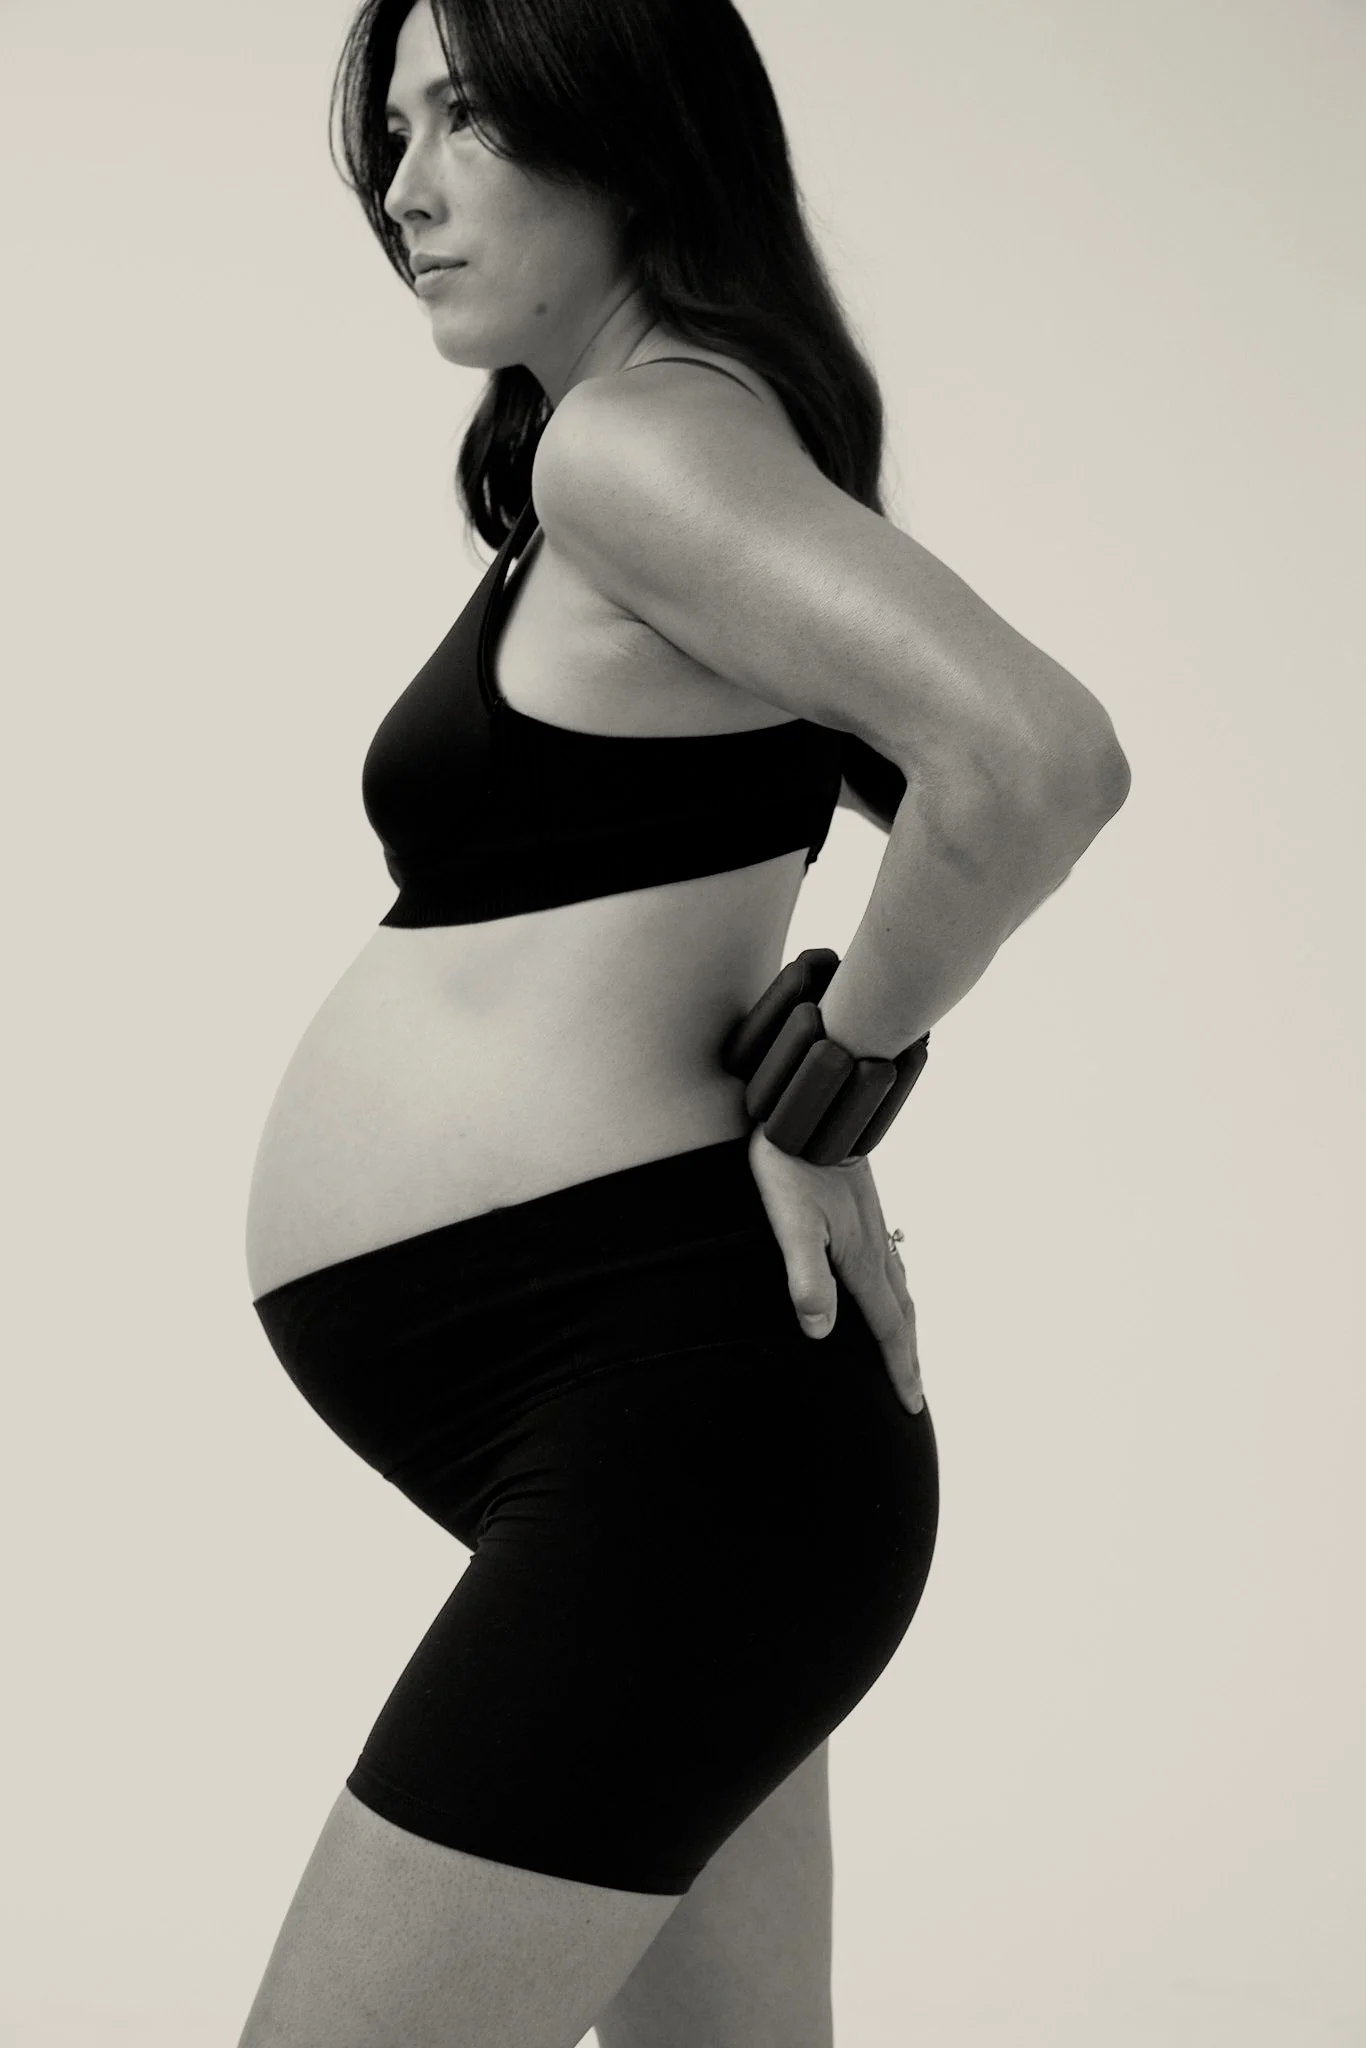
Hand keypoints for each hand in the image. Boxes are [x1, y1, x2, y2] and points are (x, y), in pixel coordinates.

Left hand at [745, 1124, 923, 1413]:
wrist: (814, 1110)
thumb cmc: (794, 1168)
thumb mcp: (791, 1226)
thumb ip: (808, 1277)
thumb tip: (821, 1331)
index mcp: (861, 1260)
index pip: (887, 1327)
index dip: (898, 1369)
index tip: (911, 1405)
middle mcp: (875, 1248)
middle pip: (901, 1314)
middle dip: (909, 1356)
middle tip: (914, 1392)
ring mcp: (872, 1227)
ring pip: (898, 1287)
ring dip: (905, 1324)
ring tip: (907, 1347)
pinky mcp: (863, 1209)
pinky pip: (889, 1263)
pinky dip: (895, 1289)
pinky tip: (886, 1282)